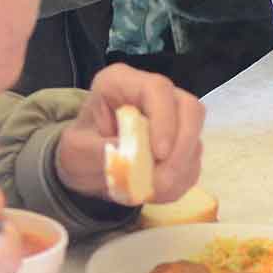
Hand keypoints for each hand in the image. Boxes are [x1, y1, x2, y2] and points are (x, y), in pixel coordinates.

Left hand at [55, 63, 204, 203]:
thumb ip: (103, 153)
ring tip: (150, 188)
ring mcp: (171, 117)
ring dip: (179, 169)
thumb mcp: (77, 152)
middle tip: (163, 179)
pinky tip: (155, 189)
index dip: (164, 120)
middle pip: (189, 109)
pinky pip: (193, 160)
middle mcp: (153, 95)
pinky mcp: (180, 142)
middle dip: (181, 147)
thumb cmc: (77, 152)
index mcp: (121, 83)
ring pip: (195, 136)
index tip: (158, 154)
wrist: (84, 167)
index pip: (157, 90)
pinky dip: (179, 180)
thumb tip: (135, 160)